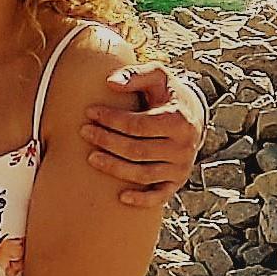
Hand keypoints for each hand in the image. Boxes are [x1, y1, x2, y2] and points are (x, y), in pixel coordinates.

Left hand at [83, 60, 204, 207]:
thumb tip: (110, 82)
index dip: (112, 120)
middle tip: (84, 132)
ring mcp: (181, 168)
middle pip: (138, 150)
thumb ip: (135, 75)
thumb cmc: (167, 93)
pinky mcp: (177, 182)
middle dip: (107, 142)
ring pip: (143, 174)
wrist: (192, 116)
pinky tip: (121, 197)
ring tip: (91, 157)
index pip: (138, 125)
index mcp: (179, 120)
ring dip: (115, 168)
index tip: (90, 112)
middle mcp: (183, 147)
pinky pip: (159, 196)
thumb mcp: (157, 75)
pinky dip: (141, 200)